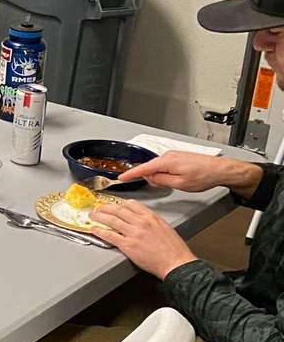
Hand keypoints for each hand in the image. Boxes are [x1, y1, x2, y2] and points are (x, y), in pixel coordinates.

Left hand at [89, 201, 197, 278]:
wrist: (176, 263)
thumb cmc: (174, 249)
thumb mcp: (165, 228)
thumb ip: (152, 222)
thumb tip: (142, 221)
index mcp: (151, 217)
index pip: (131, 204)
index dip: (119, 203)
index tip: (114, 204)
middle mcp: (141, 222)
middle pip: (118, 210)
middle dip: (106, 208)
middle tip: (99, 208)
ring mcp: (133, 233)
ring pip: (111, 220)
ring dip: (99, 216)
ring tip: (92, 215)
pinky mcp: (128, 245)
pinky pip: (110, 235)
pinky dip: (99, 231)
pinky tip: (94, 229)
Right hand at [118, 151, 239, 193]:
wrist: (220, 170)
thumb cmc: (203, 176)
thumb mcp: (179, 184)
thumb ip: (161, 181)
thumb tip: (150, 178)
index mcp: (166, 162)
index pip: (143, 168)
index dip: (130, 173)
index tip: (121, 177)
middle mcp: (168, 155)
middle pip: (151, 167)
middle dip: (153, 178)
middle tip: (165, 186)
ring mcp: (174, 155)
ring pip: (159, 167)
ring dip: (162, 176)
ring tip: (177, 183)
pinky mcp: (179, 157)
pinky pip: (166, 165)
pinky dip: (167, 172)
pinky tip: (178, 178)